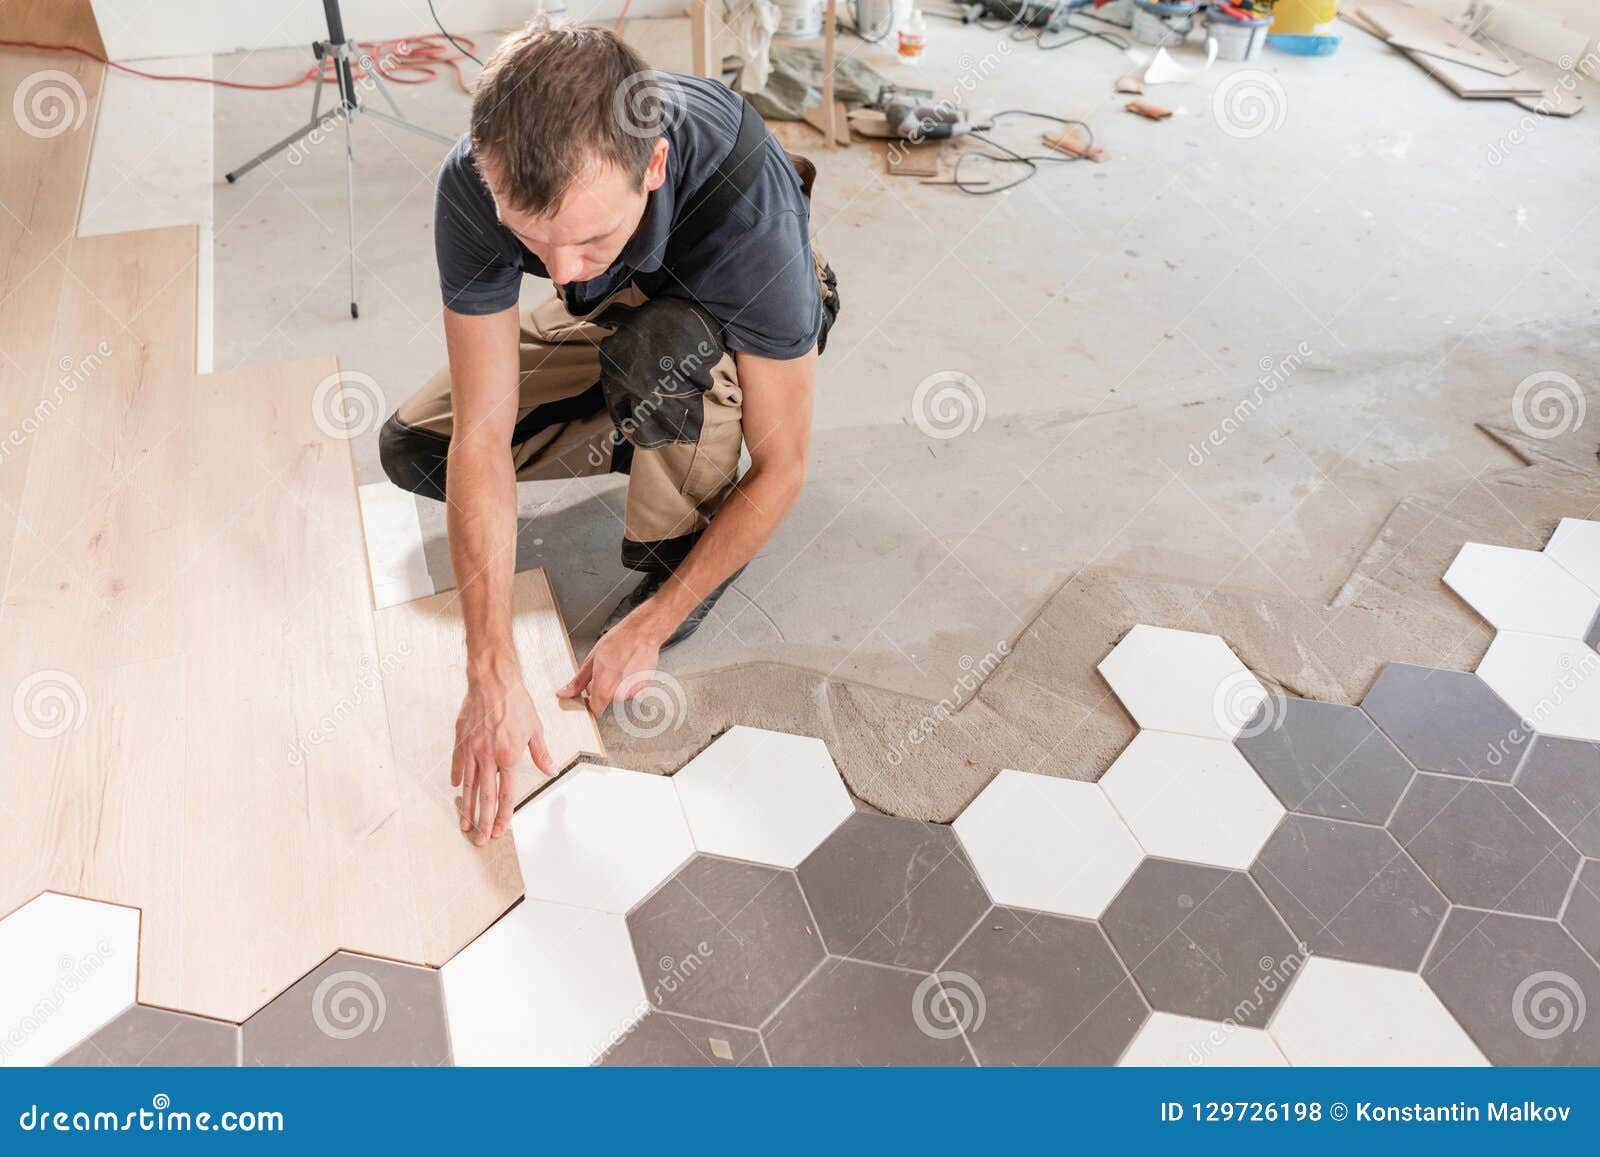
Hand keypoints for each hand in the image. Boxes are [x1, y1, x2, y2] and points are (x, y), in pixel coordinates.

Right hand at [453, 659, 554, 844]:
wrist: (493, 681)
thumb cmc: (516, 703)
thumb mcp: (535, 729)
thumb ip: (541, 754)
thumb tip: (552, 770)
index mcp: (509, 756)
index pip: (507, 794)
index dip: (503, 815)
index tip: (500, 830)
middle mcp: (489, 756)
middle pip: (485, 796)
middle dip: (483, 821)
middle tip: (480, 840)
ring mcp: (472, 749)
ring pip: (468, 785)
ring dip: (466, 807)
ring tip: (464, 825)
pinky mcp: (461, 740)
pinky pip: (457, 764)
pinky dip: (456, 778)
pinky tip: (456, 790)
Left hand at [558, 608, 666, 715]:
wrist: (641, 633)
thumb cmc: (618, 642)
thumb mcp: (591, 660)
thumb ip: (578, 681)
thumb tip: (565, 692)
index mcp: (603, 691)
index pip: (595, 710)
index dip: (592, 702)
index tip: (591, 695)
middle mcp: (620, 695)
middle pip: (608, 701)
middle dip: (605, 690)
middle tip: (607, 672)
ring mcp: (634, 692)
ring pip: (621, 694)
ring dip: (618, 685)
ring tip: (620, 667)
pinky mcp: (645, 687)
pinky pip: (633, 689)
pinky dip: (631, 682)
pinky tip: (629, 668)